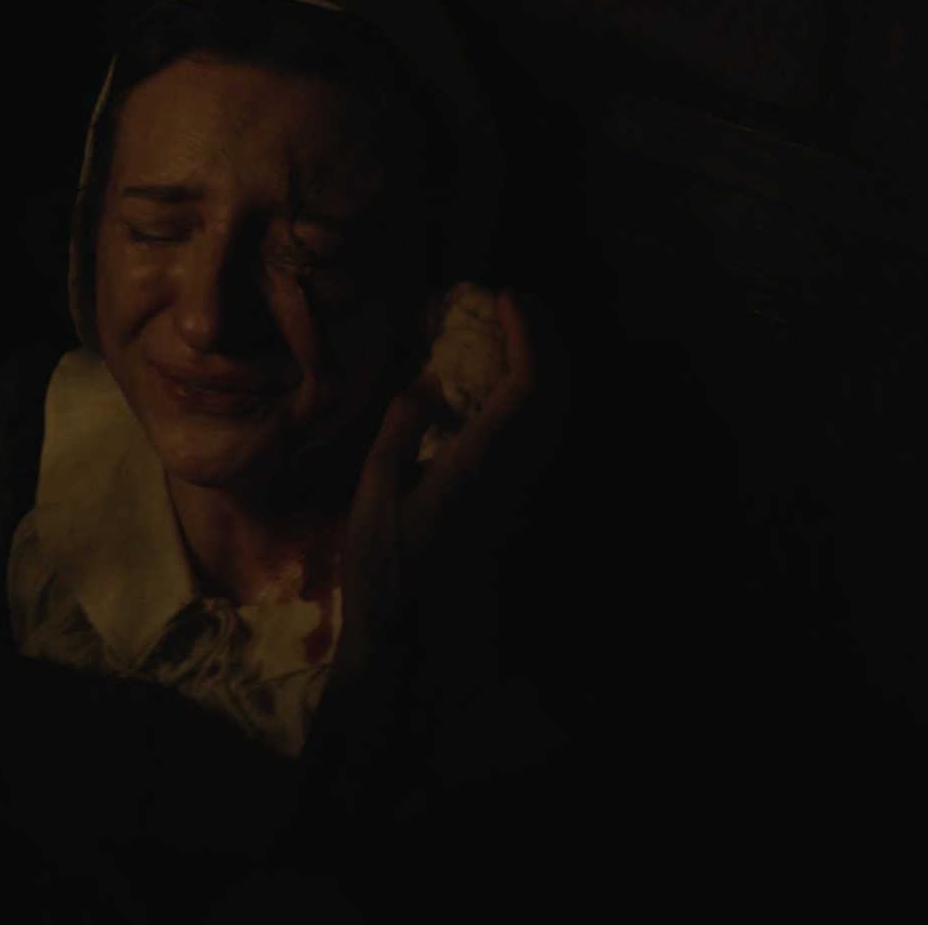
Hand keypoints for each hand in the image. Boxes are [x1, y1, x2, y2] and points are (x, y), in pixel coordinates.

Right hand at [336, 289, 546, 669]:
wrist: (406, 630)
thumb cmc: (380, 564)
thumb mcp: (373, 492)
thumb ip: (399, 434)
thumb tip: (424, 386)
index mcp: (479, 466)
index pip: (526, 388)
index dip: (526, 335)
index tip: (505, 296)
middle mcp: (510, 476)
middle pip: (554, 398)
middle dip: (547, 341)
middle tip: (522, 299)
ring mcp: (514, 492)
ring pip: (554, 419)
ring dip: (548, 368)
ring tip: (523, 331)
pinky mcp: (508, 503)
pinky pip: (540, 437)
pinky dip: (538, 397)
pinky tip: (509, 386)